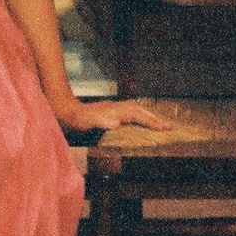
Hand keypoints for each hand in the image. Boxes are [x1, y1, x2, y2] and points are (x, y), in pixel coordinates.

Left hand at [56, 98, 173, 134]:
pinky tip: (142, 122)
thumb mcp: (86, 121)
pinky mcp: (111, 112)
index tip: (165, 128)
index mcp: (114, 110)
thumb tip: (117, 122)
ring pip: (137, 110)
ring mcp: (114, 109)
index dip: (151, 121)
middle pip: (140, 111)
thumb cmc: (75, 118)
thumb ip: (100, 121)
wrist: (64, 111)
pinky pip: (131, 113)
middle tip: (170, 126)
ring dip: (150, 116)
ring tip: (162, 124)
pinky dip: (141, 117)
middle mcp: (116, 107)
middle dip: (156, 118)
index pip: (137, 115)